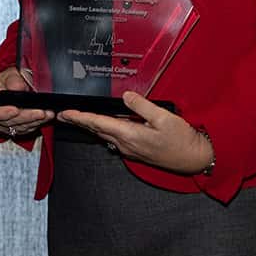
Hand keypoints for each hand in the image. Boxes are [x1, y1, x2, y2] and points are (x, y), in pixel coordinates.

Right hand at [0, 66, 53, 138]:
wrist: (12, 85)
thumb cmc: (7, 79)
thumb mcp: (9, 73)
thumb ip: (13, 79)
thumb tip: (17, 88)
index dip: (3, 113)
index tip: (16, 110)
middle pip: (7, 121)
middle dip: (26, 117)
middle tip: (40, 112)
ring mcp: (0, 123)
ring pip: (17, 128)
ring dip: (34, 122)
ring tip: (47, 114)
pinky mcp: (11, 129)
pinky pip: (23, 130)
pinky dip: (35, 124)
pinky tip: (44, 118)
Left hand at [59, 91, 213, 174]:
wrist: (192, 158)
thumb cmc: (181, 139)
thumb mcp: (163, 117)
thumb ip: (142, 105)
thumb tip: (125, 97)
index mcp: (129, 134)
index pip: (98, 123)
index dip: (79, 117)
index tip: (65, 114)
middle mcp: (126, 144)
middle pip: (96, 130)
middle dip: (79, 122)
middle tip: (63, 115)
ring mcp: (130, 149)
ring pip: (104, 134)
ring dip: (90, 126)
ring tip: (78, 118)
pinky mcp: (135, 150)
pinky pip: (114, 138)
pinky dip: (103, 130)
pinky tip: (102, 124)